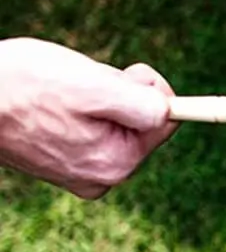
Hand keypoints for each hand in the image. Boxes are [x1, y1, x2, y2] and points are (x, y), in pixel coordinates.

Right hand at [0, 39, 175, 198]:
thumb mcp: (95, 86)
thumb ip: (144, 104)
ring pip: (115, 118)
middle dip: (118, 93)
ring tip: (58, 95)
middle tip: (77, 86)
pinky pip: (90, 125)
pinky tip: (50, 106)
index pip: (167, 117)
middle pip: (141, 119)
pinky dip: (78, 106)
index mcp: (118, 162)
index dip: (146, 86)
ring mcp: (82, 171)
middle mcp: (103, 176)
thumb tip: (174, 112)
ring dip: (96, 97)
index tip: (120, 76)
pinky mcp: (64, 161)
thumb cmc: (26, 85)